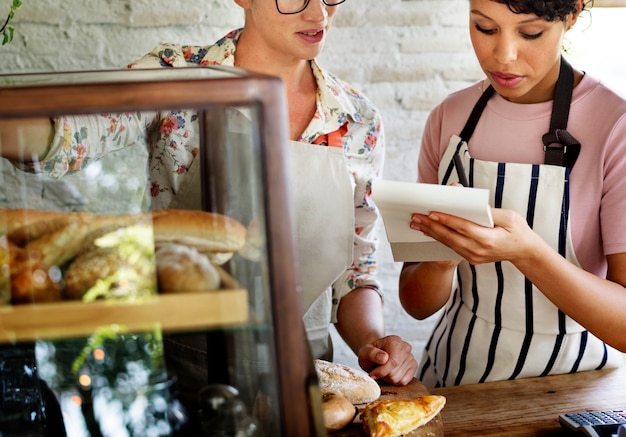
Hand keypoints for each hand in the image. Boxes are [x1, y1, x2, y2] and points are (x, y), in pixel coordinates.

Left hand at [357, 335, 416, 385]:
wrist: (375, 354)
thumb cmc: (370, 353)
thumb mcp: (365, 352)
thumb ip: (372, 353)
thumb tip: (384, 358)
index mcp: (394, 341)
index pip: (393, 361)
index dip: (382, 371)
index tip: (372, 374)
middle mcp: (405, 347)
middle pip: (395, 372)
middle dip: (383, 375)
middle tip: (377, 370)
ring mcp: (411, 357)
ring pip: (399, 379)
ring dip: (387, 378)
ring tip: (383, 370)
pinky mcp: (413, 366)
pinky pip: (404, 381)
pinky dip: (395, 381)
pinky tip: (390, 373)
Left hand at [409, 207, 540, 264]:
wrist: (524, 252)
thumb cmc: (518, 231)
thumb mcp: (509, 217)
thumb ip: (488, 210)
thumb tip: (469, 202)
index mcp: (488, 239)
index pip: (462, 227)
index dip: (446, 220)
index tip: (431, 213)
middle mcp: (478, 250)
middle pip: (449, 236)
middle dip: (431, 226)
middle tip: (415, 217)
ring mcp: (473, 256)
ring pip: (448, 242)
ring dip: (431, 232)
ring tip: (416, 223)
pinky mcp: (470, 258)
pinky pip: (451, 247)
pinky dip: (440, 238)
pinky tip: (429, 231)